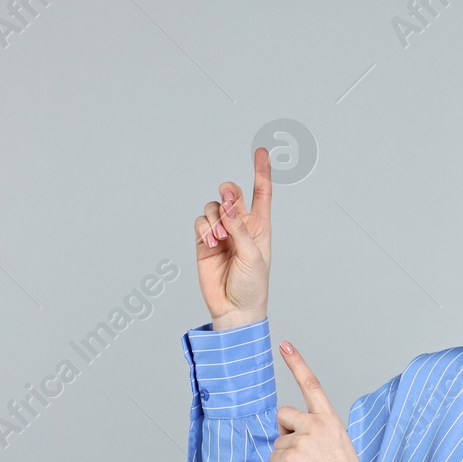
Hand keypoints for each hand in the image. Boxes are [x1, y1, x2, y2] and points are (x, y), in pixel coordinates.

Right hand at [195, 147, 271, 326]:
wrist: (234, 309)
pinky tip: (210, 242)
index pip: (261, 193)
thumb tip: (227, 204)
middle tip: (227, 204)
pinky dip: (204, 228)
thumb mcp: (252, 255)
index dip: (261, 171)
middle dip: (228, 193)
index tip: (261, 152)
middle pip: (231, 194)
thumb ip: (239, 228)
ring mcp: (221, 233)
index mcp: (260, 226)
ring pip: (213, 207)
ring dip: (214, 218)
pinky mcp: (204, 242)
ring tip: (219, 239)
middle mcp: (240, 225)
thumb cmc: (252, 286)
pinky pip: (200, 222)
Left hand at [271, 341, 370, 461]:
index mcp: (330, 419)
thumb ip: (315, 432)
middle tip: (304, 455)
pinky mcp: (290, 455)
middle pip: (282, 415)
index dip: (297, 363)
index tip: (285, 345)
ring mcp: (303, 438)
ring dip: (285, 458)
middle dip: (285, 434)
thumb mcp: (336, 445)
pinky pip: (274, 459)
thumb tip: (288, 436)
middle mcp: (317, 424)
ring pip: (277, 441)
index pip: (312, 385)